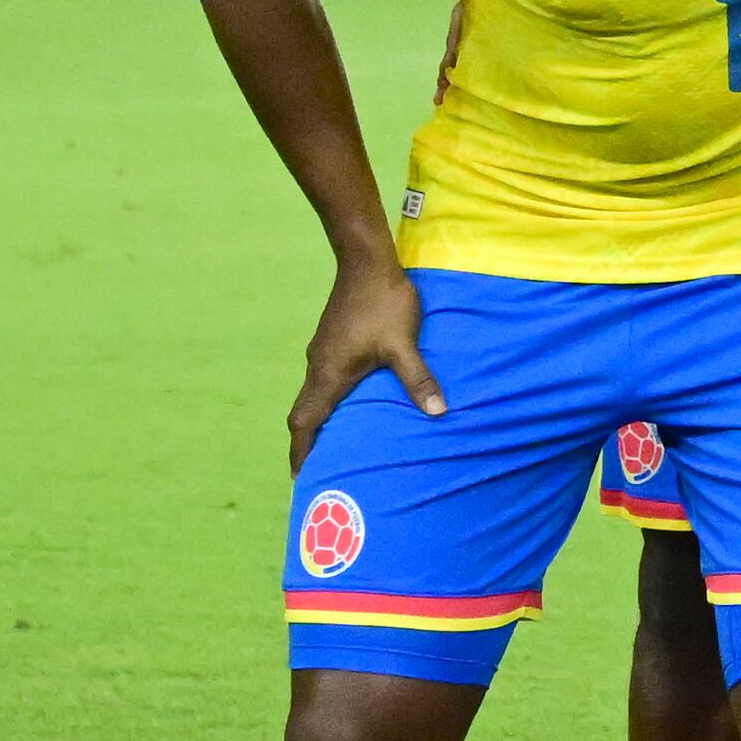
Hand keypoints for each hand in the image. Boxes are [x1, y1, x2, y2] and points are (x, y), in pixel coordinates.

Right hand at [290, 251, 441, 469]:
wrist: (366, 262)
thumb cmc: (383, 302)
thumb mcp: (403, 345)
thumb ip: (418, 379)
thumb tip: (438, 412)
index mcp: (328, 374)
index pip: (304, 423)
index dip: (301, 452)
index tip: (302, 479)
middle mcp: (318, 366)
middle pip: (304, 414)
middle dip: (308, 444)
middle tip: (318, 470)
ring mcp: (322, 352)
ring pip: (313, 396)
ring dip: (320, 421)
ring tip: (335, 444)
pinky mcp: (332, 341)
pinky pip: (323, 380)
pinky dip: (329, 400)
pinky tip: (350, 404)